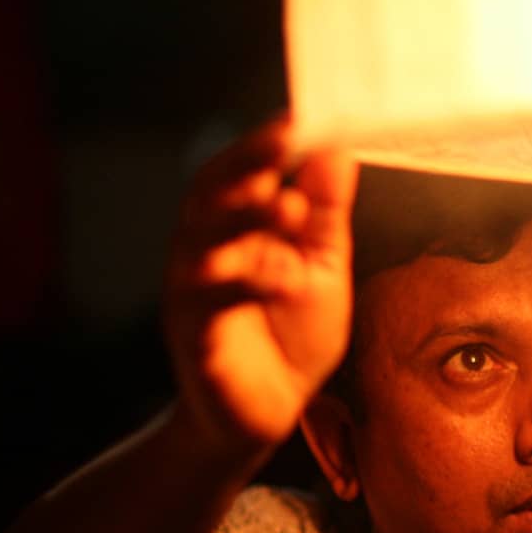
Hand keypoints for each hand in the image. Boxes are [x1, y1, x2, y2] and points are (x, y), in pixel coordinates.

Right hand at [163, 118, 357, 457]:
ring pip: (203, 246)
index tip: (295, 119)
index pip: (239, 175)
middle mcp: (205, 252)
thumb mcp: (320, 266)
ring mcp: (195, 295)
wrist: (263, 414)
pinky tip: (275, 279)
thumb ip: (324, 214)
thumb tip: (336, 150)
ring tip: (283, 205)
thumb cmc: (291, 333)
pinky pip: (209, 308)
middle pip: (211, 198)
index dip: (261, 146)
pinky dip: (239, 288)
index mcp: (235, 229)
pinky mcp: (197, 339)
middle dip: (244, 168)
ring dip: (242, 221)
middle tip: (282, 147)